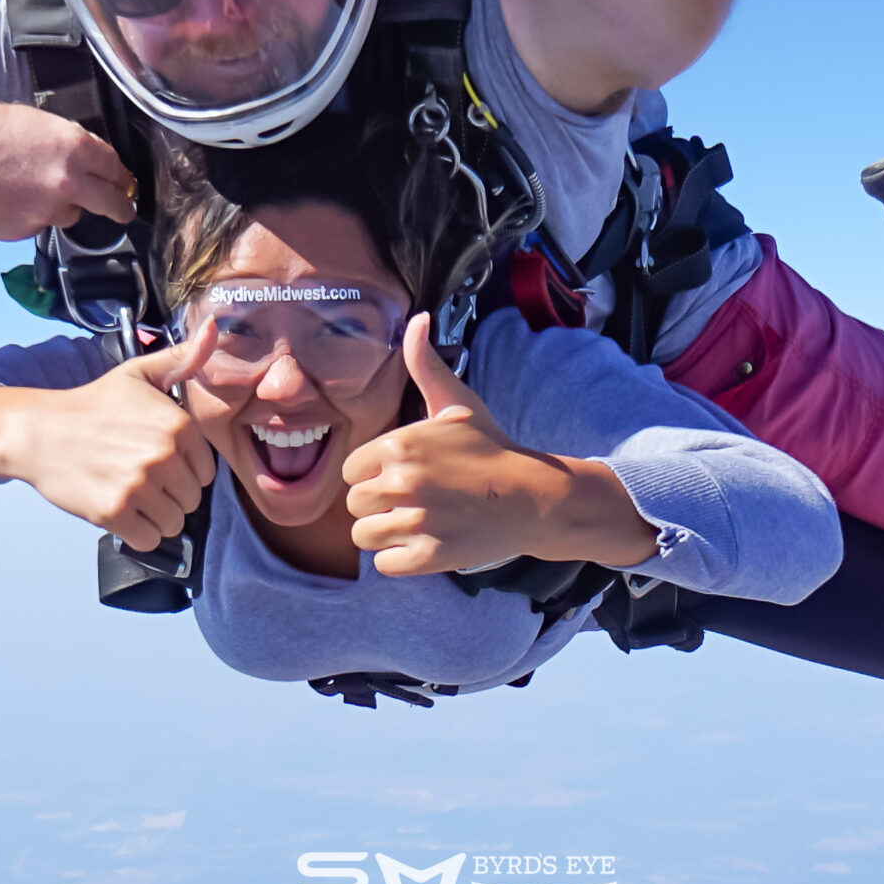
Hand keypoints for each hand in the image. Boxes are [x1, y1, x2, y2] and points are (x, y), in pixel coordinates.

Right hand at [0, 95, 135, 239]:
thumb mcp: (39, 122)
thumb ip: (70, 146)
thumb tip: (88, 163)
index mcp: (76, 149)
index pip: (117, 170)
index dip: (123, 179)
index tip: (126, 185)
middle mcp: (67, 184)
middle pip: (112, 204)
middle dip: (121, 207)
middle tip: (124, 210)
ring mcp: (44, 212)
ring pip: (68, 216)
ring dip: (59, 207)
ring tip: (27, 188)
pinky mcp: (20, 231)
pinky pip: (34, 226)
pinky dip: (25, 216)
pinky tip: (5, 197)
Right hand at [0, 323, 216, 548]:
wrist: (39, 430)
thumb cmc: (94, 404)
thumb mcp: (139, 373)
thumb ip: (183, 358)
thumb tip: (215, 328)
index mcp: (178, 425)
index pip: (207, 471)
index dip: (183, 469)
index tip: (156, 458)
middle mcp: (163, 455)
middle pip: (192, 499)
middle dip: (170, 494)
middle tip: (138, 475)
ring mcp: (138, 486)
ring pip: (173, 523)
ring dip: (155, 516)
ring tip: (129, 492)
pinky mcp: (114, 513)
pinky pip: (149, 540)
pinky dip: (137, 532)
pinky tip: (119, 509)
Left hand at [343, 316, 655, 576]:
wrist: (532, 496)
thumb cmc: (489, 449)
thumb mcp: (456, 404)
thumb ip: (425, 364)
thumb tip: (417, 318)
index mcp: (399, 446)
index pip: (350, 472)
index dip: (374, 476)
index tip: (405, 476)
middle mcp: (403, 483)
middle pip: (354, 506)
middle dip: (378, 506)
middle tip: (414, 500)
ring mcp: (416, 522)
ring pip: (364, 537)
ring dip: (386, 534)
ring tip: (417, 522)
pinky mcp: (429, 557)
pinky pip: (385, 565)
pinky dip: (401, 559)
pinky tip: (425, 543)